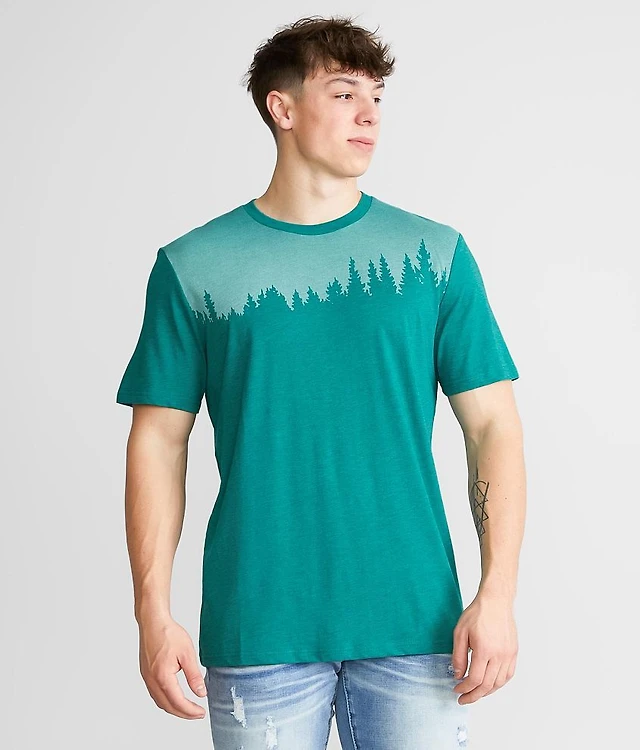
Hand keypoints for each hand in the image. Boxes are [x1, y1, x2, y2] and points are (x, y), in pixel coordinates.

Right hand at [138, 614, 207, 718]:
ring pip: (160, 702)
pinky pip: (155, 694)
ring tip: (188, 708)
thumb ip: (194, 675)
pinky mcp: (146, 674)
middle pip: (167, 706)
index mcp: (163, 677)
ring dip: (174, 708)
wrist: (152, 622)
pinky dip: (166, 700)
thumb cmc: (168, 633)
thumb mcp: (187, 653)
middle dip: (183, 713)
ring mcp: (147, 678)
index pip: (178, 702)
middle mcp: (152, 681)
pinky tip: (174, 697)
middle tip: (197, 713)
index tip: (201, 713)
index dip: (191, 711)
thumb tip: (201, 693)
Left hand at [450, 590, 517, 704]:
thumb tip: (458, 676)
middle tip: (463, 699)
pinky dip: (499, 684)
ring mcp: (509, 655)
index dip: (464, 689)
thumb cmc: (477, 613)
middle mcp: (499, 655)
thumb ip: (459, 656)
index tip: (456, 690)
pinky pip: (508, 675)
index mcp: (484, 650)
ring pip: (499, 683)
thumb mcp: (460, 632)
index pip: (475, 679)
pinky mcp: (514, 652)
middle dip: (474, 695)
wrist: (496, 601)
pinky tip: (490, 684)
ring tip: (475, 693)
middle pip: (487, 685)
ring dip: (486, 692)